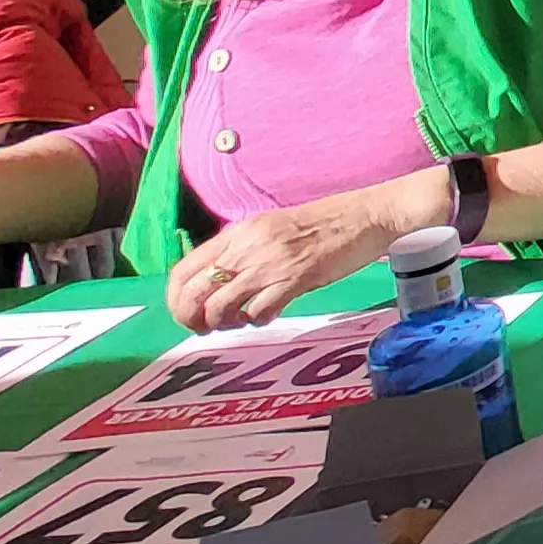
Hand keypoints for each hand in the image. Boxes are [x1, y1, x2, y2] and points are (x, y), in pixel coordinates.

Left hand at [166, 180, 429, 330]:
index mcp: (239, 232)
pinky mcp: (295, 280)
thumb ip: (244, 250)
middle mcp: (247, 247)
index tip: (187, 313)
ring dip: (224, 323)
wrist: (366, 215)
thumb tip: (220, 282)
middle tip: (205, 328)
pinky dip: (257, 321)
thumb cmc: (323, 222)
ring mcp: (270, 264)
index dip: (176, 298)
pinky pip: (258, 312)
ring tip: (239, 322)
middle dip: (192, 318)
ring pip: (220, 307)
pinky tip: (267, 316)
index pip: (184, 269)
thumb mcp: (272, 228)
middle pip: (194, 292)